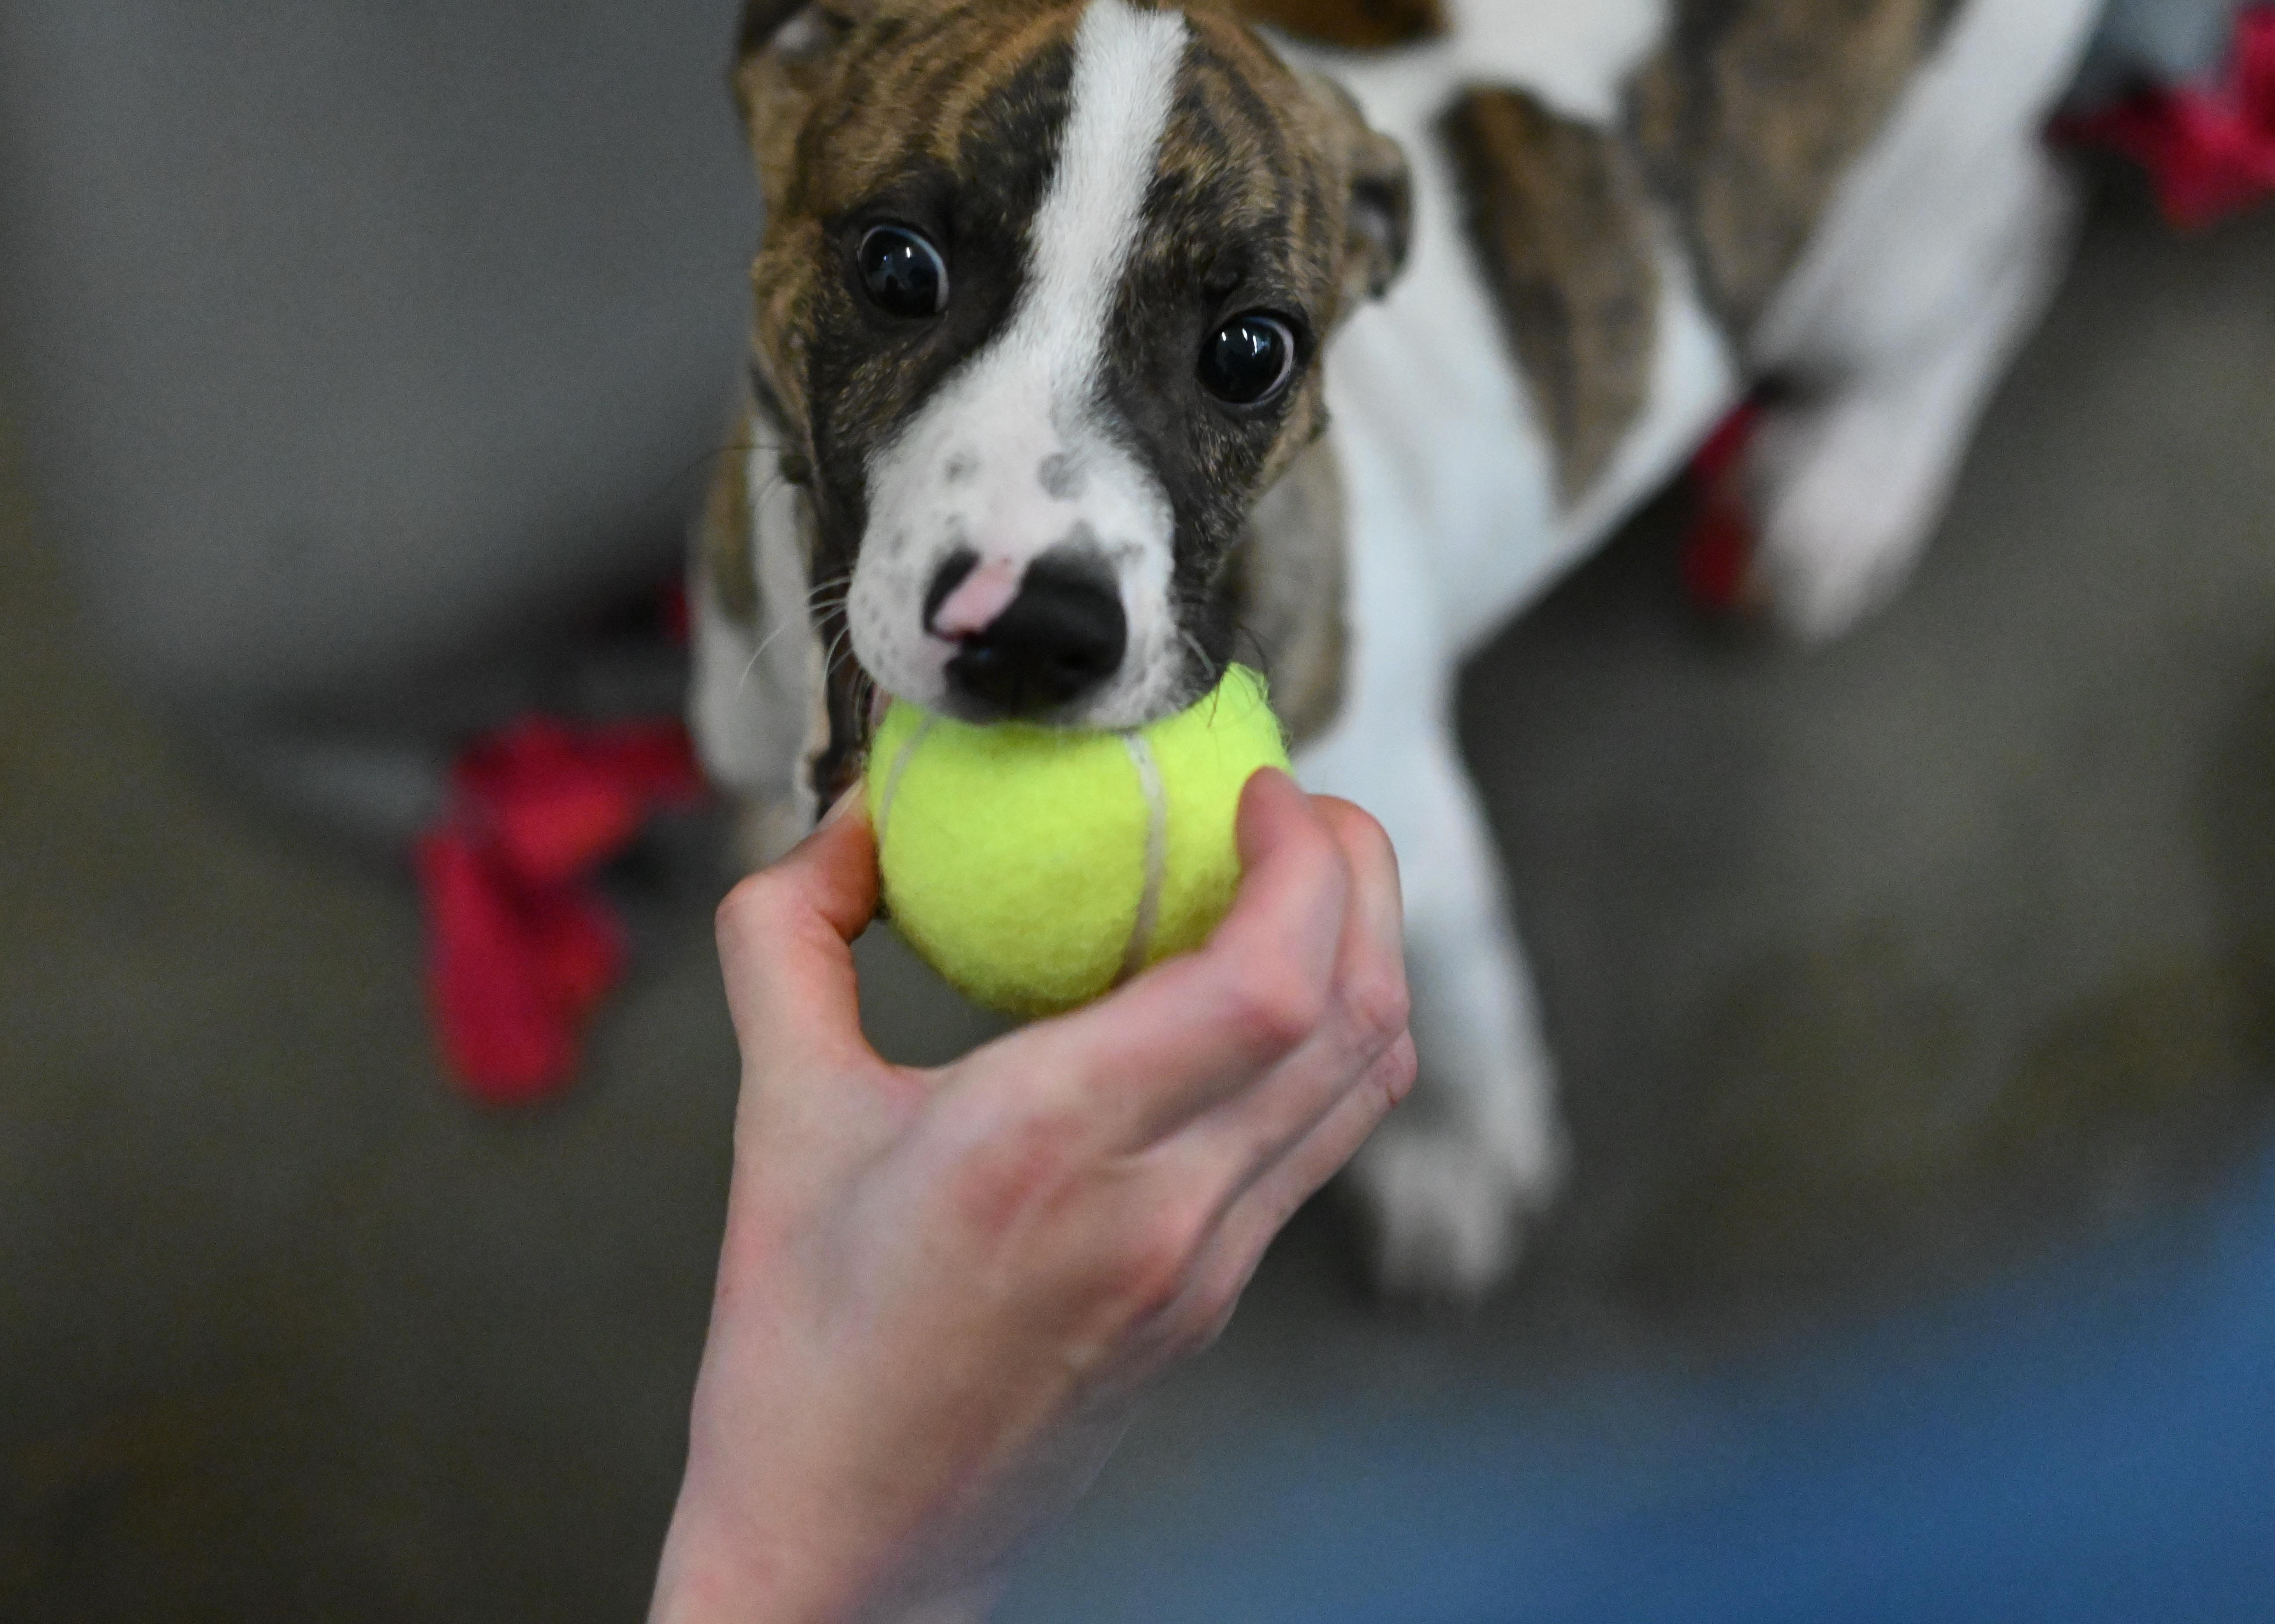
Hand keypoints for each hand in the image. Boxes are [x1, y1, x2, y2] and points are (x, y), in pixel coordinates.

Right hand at [649, 769, 1414, 1622]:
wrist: (848, 1544)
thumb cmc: (798, 1344)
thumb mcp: (772, 1117)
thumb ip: (789, 939)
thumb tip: (848, 820)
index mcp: (1043, 1145)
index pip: (1268, 985)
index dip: (1303, 865)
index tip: (1259, 788)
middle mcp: (1158, 1209)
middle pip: (1355, 1015)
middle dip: (1363, 880)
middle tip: (1300, 808)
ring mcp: (1206, 1267)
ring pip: (1361, 1083)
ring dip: (1365, 957)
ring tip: (1304, 883)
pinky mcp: (1216, 1303)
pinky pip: (1316, 1144)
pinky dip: (1327, 1043)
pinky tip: (1263, 1000)